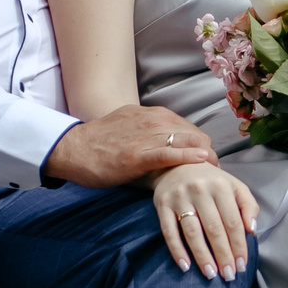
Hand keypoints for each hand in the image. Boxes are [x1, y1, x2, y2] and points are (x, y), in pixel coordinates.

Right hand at [44, 105, 218, 187]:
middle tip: (215, 170)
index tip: (208, 158)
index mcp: (152, 114)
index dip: (201, 143)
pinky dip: (187, 156)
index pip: (188, 127)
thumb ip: (150, 131)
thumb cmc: (100, 142)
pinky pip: (169, 153)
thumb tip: (169, 142)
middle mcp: (153, 120)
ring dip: (204, 157)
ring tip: (213, 173)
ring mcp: (145, 137)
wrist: (72, 148)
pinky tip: (202, 161)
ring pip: (186, 141)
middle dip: (208, 151)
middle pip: (194, 134)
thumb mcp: (129, 126)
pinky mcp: (137, 155)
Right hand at [152, 162, 258, 277]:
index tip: (242, 265)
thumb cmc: (211, 181)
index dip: (239, 245)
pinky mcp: (162, 204)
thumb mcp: (234, 186)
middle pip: (214, 229)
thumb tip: (252, 229)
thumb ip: (248, 205)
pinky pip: (169, 231)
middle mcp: (200, 190)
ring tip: (211, 274)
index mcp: (221, 186)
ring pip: (192, 232)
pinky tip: (185, 266)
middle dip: (223, 255)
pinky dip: (177, 250)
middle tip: (229, 275)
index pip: (233, 222)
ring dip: (202, 256)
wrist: (176, 164)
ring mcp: (179, 197)